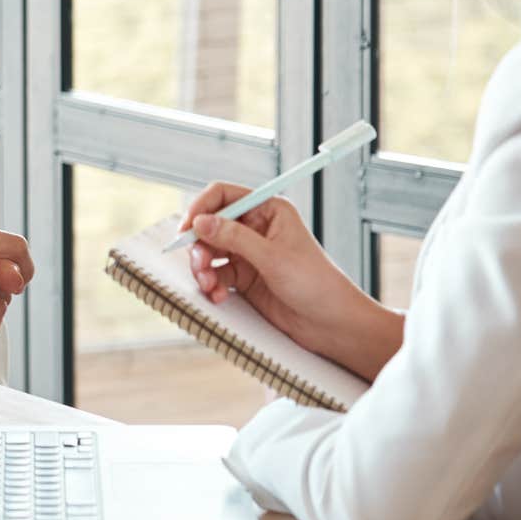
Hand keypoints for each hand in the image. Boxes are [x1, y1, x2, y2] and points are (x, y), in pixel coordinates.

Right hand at [179, 182, 397, 378]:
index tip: (188, 227)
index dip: (201, 208)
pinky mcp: (245, 277)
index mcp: (268, 210)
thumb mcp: (273, 257)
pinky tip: (219, 296)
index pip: (223, 195)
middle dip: (200, 245)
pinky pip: (216, 274)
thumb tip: (200, 222)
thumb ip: (234, 238)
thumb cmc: (316, 284)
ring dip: (203, 268)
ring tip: (209, 285)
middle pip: (210, 225)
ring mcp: (249, 253)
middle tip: (200, 265)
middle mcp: (256, 228)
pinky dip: (212, 284)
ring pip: (209, 251)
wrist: (332, 324)